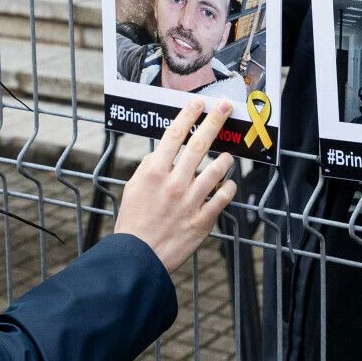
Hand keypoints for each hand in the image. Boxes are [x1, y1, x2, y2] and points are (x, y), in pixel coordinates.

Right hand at [115, 98, 237, 273]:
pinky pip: (224, 197)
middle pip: (199, 144)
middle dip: (214, 122)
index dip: (188, 115)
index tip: (198, 103)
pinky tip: (227, 185)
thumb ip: (149, 168)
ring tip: (228, 155)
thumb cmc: (133, 222)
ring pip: (217, 170)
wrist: (138, 257)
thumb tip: (162, 153)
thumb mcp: (133, 188)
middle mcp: (174, 183)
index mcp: (154, 172)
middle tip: (224, 107)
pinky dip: (228, 188)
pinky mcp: (203, 219)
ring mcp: (191, 201)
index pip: (174, 134)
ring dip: (225, 159)